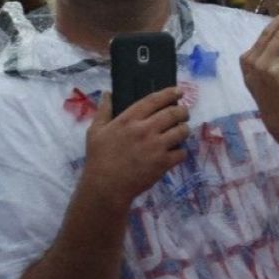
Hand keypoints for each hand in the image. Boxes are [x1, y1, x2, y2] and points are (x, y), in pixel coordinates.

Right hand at [82, 86, 189, 206]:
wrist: (105, 187)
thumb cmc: (99, 158)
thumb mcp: (95, 132)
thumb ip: (103, 111)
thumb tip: (108, 93)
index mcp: (129, 120)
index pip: (154, 100)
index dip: (170, 93)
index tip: (179, 91)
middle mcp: (145, 129)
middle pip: (174, 113)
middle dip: (183, 112)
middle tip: (183, 114)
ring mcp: (156, 146)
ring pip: (182, 131)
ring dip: (184, 130)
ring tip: (180, 132)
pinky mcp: (163, 162)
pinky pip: (182, 152)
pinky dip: (180, 152)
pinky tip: (175, 153)